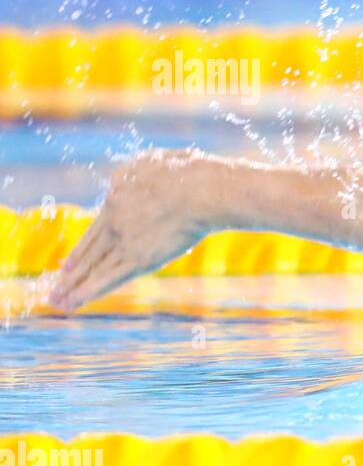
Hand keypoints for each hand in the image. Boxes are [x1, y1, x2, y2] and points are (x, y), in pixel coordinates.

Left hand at [49, 149, 214, 310]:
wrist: (201, 190)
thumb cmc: (189, 172)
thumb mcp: (152, 162)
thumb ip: (136, 172)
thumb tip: (130, 176)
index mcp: (117, 195)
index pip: (97, 228)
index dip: (83, 247)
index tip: (69, 262)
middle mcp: (114, 219)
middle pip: (90, 249)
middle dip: (72, 270)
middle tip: (58, 284)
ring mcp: (124, 240)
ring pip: (94, 267)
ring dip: (73, 286)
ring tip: (57, 301)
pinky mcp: (139, 259)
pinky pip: (107, 279)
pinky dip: (87, 293)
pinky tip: (72, 303)